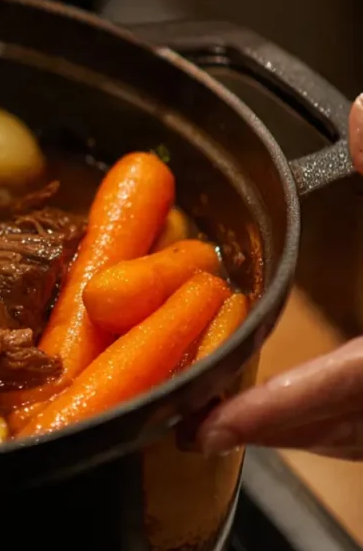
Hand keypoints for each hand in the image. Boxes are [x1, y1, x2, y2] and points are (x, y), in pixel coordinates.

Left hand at [197, 97, 362, 459]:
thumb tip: (362, 114)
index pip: (354, 385)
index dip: (280, 409)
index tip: (216, 424)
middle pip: (352, 428)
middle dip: (275, 431)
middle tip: (203, 427)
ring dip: (309, 436)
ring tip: (245, 424)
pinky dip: (349, 430)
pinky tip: (323, 419)